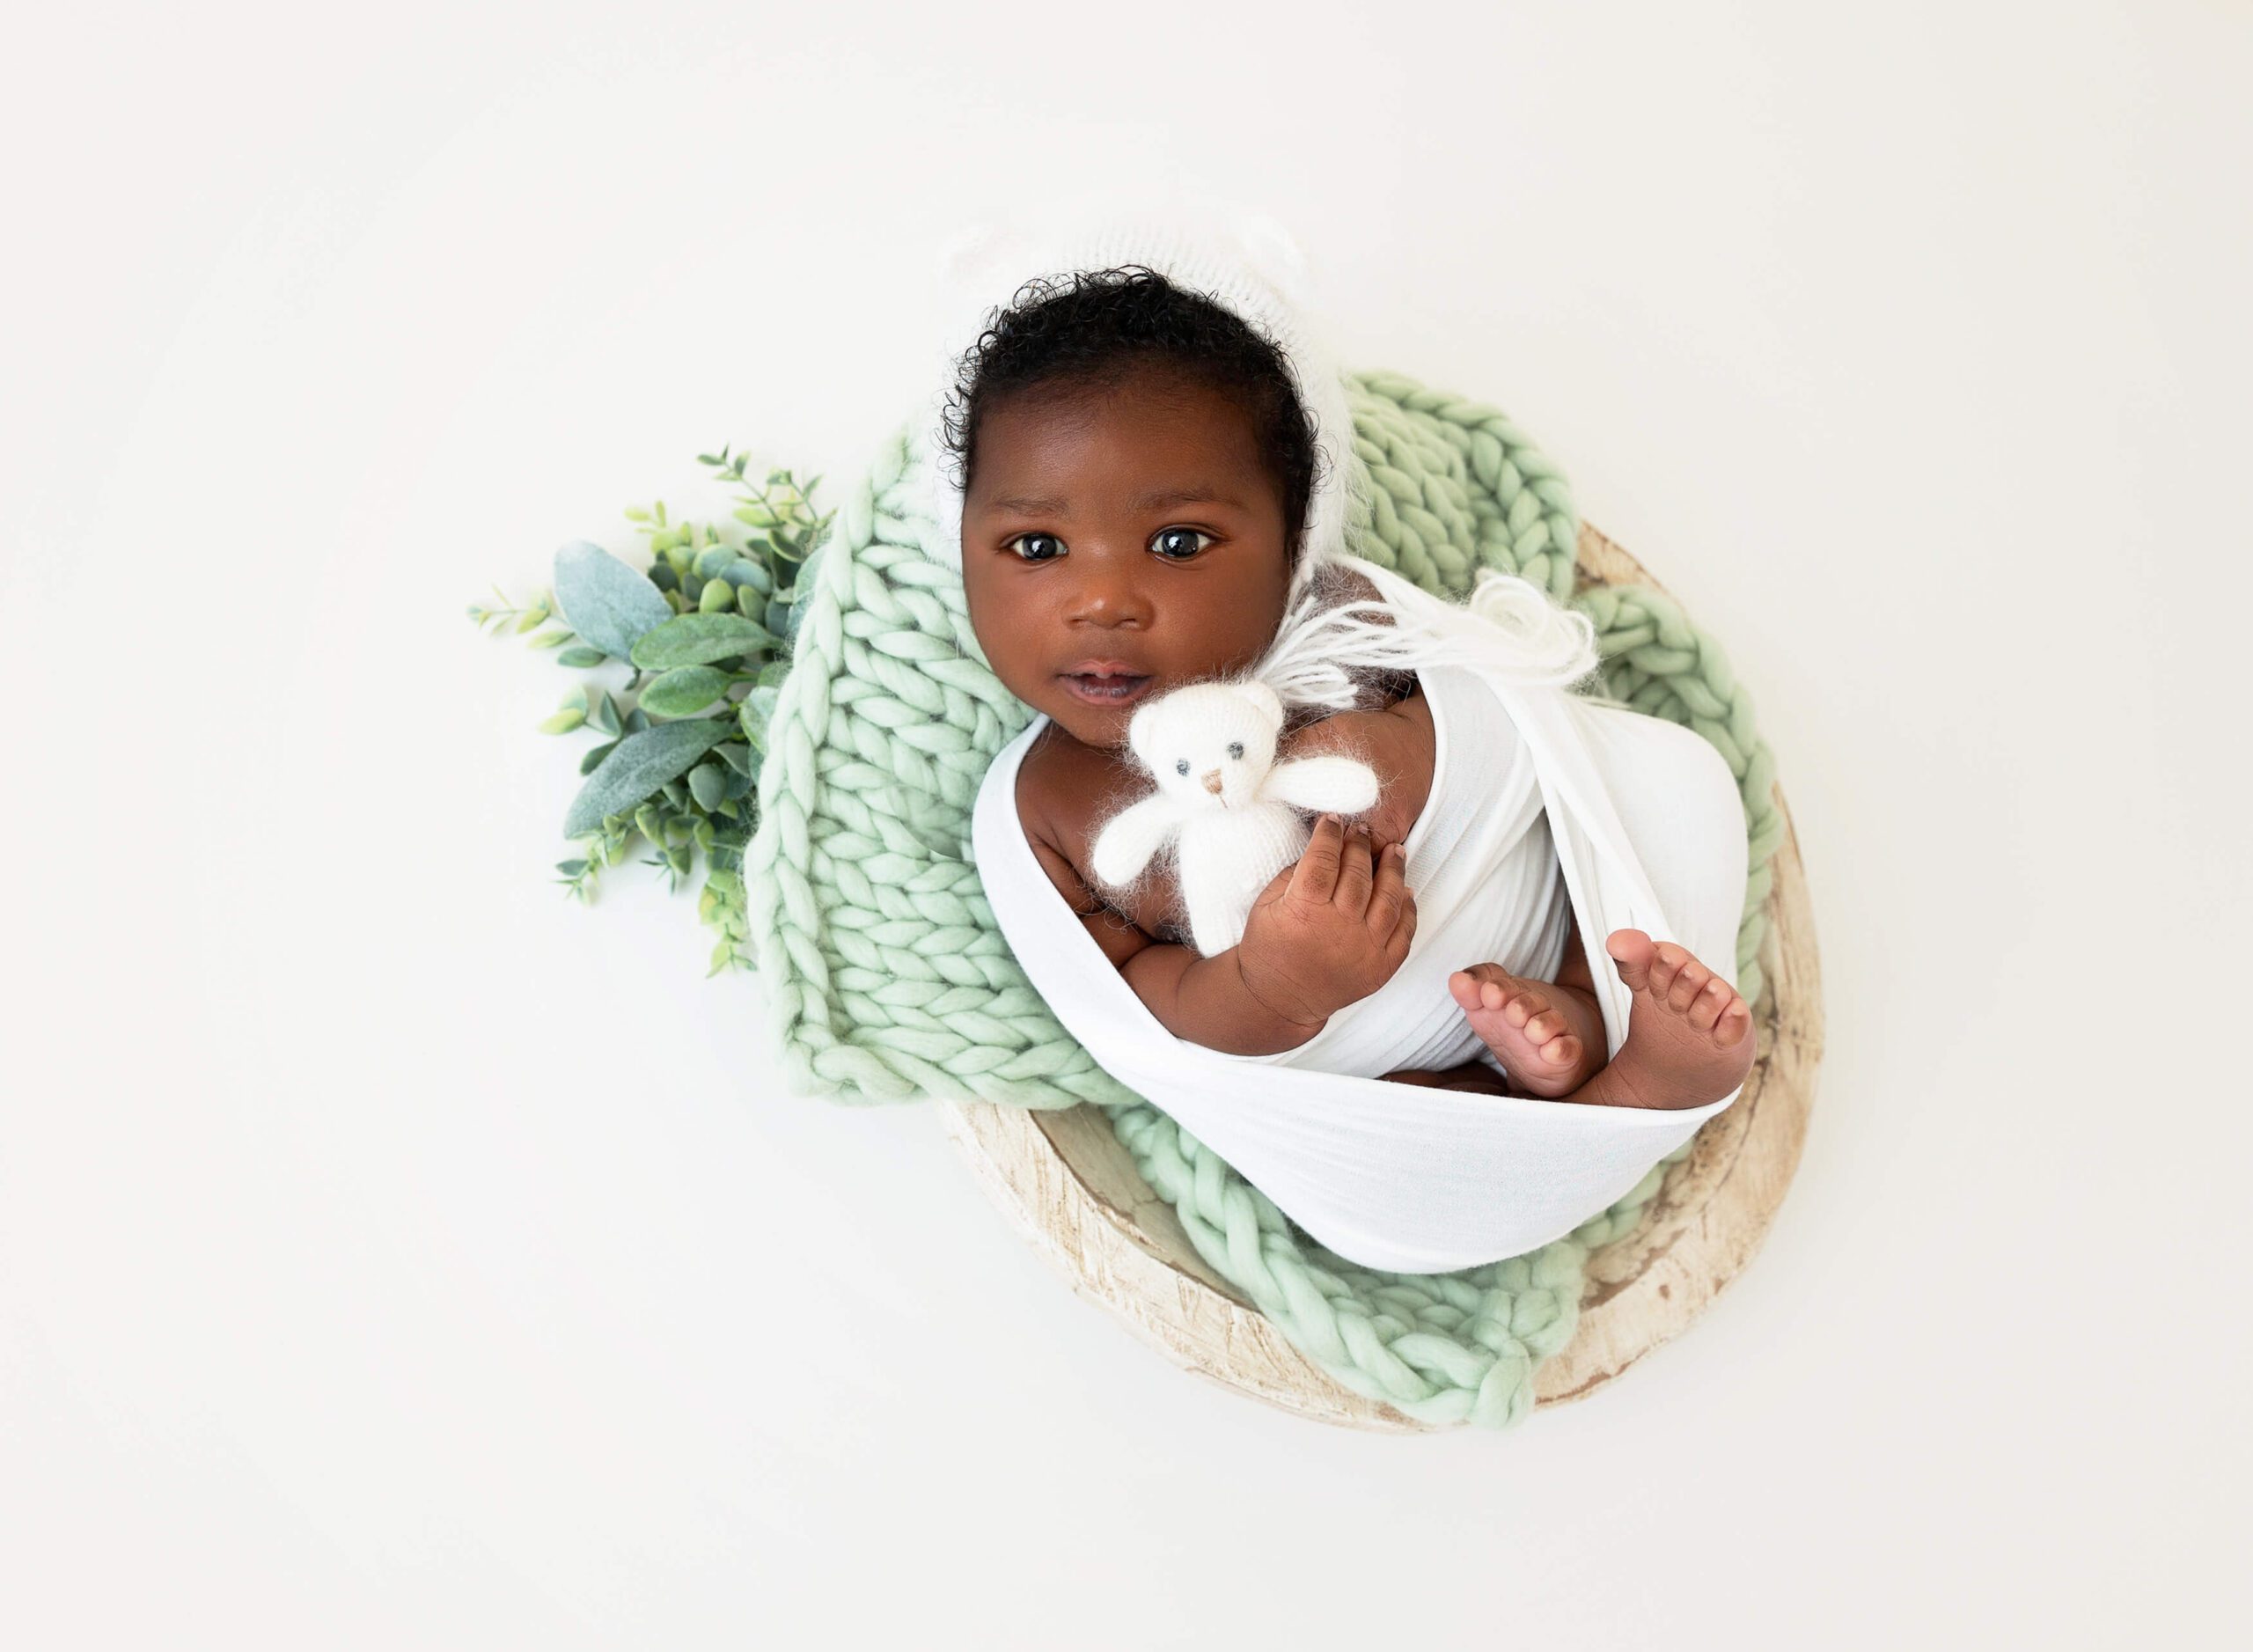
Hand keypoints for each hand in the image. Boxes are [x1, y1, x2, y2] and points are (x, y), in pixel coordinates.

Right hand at [1235, 814, 1416, 1030]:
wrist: (1279, 999)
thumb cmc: (1269, 949)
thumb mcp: (1266, 905)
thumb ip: (1294, 874)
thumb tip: (1324, 847)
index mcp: (1304, 910)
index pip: (1324, 859)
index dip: (1330, 835)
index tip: (1333, 821)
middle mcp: (1338, 928)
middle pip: (1358, 873)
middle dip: (1361, 845)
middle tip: (1361, 830)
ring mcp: (1364, 948)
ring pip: (1389, 897)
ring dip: (1394, 869)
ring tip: (1394, 851)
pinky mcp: (1381, 967)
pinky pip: (1404, 931)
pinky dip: (1408, 908)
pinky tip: (1404, 890)